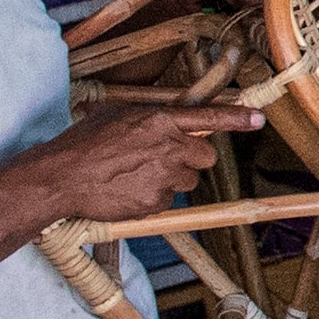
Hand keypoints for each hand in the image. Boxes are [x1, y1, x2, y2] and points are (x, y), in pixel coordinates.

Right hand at [18, 103, 263, 228]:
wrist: (60, 178)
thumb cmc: (82, 144)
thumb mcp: (115, 116)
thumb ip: (146, 118)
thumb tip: (160, 120)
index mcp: (160, 120)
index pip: (209, 118)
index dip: (237, 119)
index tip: (258, 119)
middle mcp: (168, 147)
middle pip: (205, 157)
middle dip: (191, 159)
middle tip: (163, 160)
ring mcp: (164, 177)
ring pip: (187, 181)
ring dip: (171, 180)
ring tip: (136, 176)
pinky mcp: (156, 202)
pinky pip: (168, 201)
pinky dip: (153, 198)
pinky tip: (128, 191)